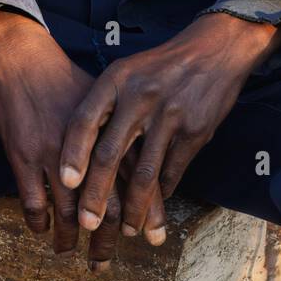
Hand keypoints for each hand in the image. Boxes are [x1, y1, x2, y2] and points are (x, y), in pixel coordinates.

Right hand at [0, 10, 164, 267]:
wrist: (23, 57)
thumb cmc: (65, 78)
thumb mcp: (103, 101)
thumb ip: (124, 132)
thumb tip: (147, 159)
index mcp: (112, 131)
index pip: (137, 180)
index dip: (147, 212)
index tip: (154, 238)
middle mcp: (88, 147)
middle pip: (107, 204)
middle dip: (110, 237)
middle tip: (108, 261)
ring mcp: (54, 154)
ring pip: (69, 211)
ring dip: (73, 239)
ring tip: (75, 254)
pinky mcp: (23, 156)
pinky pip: (33, 203)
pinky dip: (39, 223)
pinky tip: (43, 232)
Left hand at [59, 13, 280, 240]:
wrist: (215, 50)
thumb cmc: (161, 66)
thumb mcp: (127, 71)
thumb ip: (104, 104)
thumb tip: (76, 149)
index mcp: (116, 80)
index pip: (84, 120)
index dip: (72, 154)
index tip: (65, 183)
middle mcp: (140, 98)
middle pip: (110, 154)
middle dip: (96, 195)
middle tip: (87, 224)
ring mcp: (169, 116)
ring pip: (144, 174)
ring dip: (132, 208)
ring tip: (125, 230)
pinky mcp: (195, 132)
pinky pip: (172, 172)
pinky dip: (160, 194)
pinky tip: (153, 207)